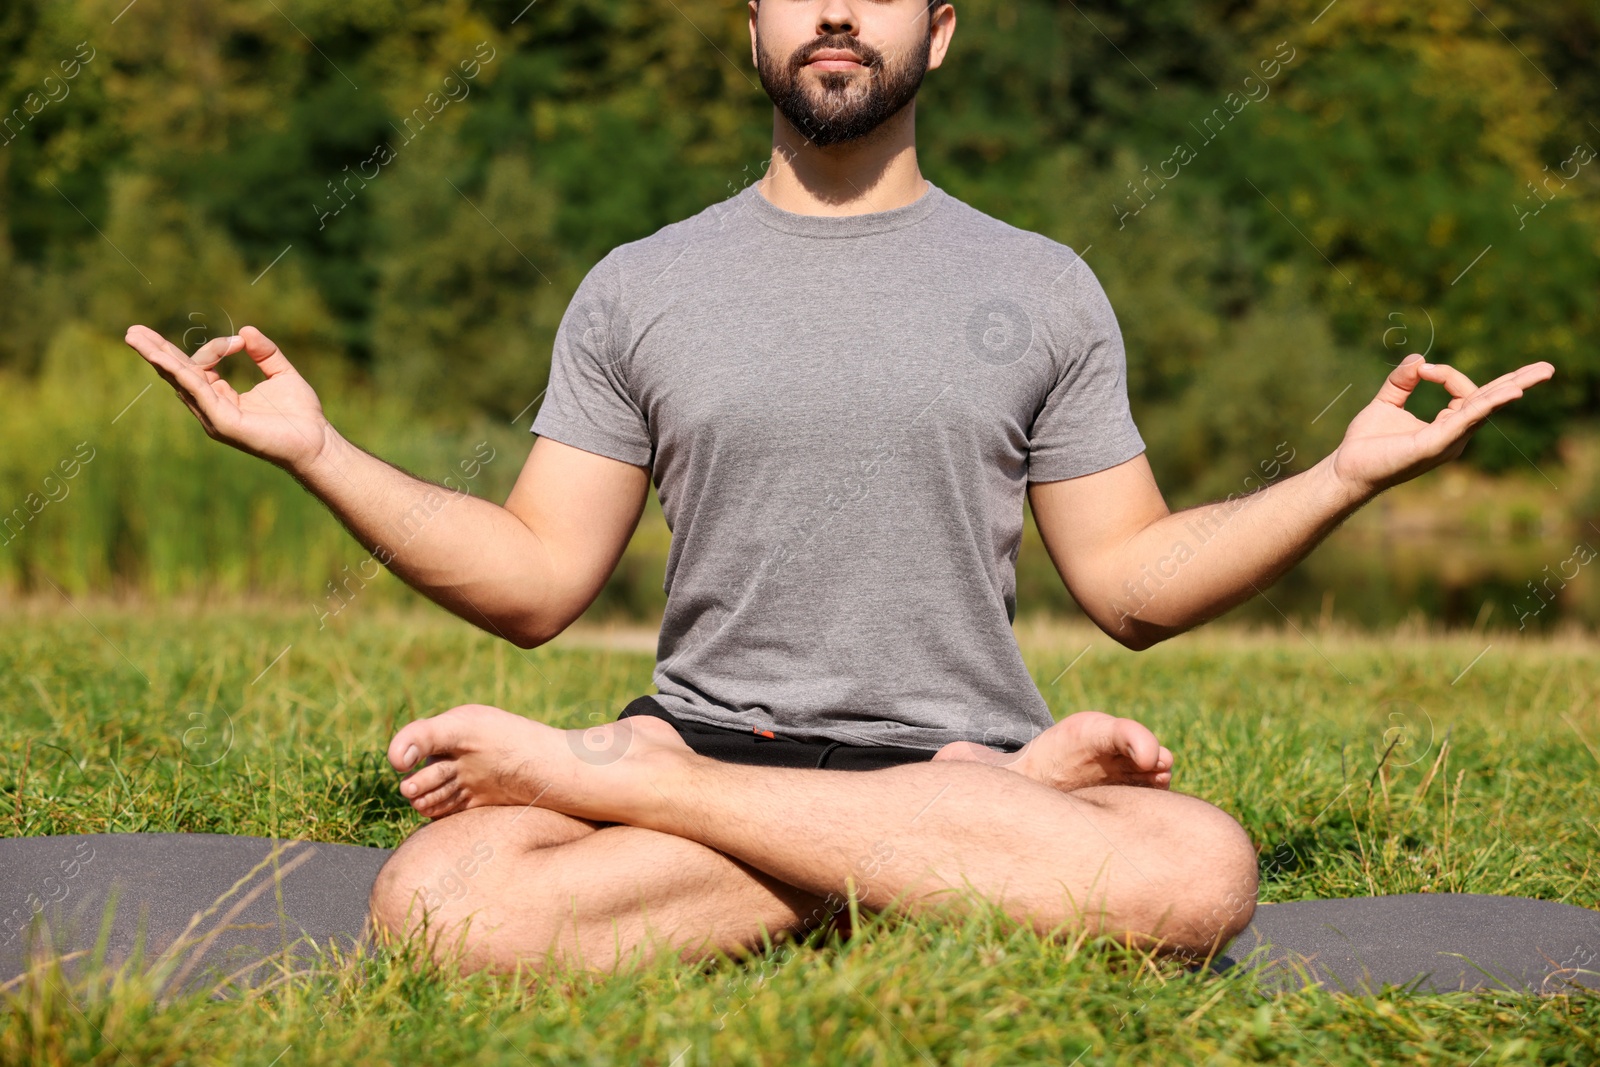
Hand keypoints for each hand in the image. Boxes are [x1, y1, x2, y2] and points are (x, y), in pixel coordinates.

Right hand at [123, 324, 332, 471]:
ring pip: (181, 382)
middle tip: (131, 331)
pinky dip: (183, 374)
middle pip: (178, 375)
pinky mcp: (223, 423)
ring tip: (135, 339)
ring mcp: (214, 417)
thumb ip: (265, 353)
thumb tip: (246, 330)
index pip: (201, 366)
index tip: (239, 341)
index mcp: (223, 397)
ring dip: (159, 359)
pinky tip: (165, 359)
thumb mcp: (282, 374)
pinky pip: (198, 393)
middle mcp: (212, 408)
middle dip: (156, 352)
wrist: (318, 442)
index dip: (214, 347)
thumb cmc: (302, 415)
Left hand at [1330, 353, 1553, 498]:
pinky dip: (1486, 405)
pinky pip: (1466, 420)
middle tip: (1548, 368)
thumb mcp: (1386, 402)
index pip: (1465, 392)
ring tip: (1537, 376)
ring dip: (1509, 390)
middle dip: (1518, 383)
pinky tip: (1508, 393)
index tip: (1423, 370)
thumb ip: (1402, 380)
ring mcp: (1448, 441)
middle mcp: (1454, 435)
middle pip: (1491, 404)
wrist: (1346, 469)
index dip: (1448, 374)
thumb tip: (1418, 359)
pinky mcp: (1435, 445)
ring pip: (1484, 410)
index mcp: (1446, 425)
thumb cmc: (1366, 443)